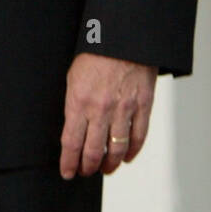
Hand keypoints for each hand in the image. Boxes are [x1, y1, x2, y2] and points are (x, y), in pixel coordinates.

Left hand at [60, 52, 156, 178]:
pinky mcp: (143, 108)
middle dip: (88, 166)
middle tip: (85, 172)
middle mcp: (101, 110)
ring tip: (105, 169)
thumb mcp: (73, 78)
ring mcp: (124, 110)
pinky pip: (138, 138)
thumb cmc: (95, 56)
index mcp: (79, 101)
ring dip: (110, 164)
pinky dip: (132, 152)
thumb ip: (74, 105)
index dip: (69, 162)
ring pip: (116, 150)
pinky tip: (126, 158)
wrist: (124, 39)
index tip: (67, 172)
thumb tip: (73, 131)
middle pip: (94, 151)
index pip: (71, 142)